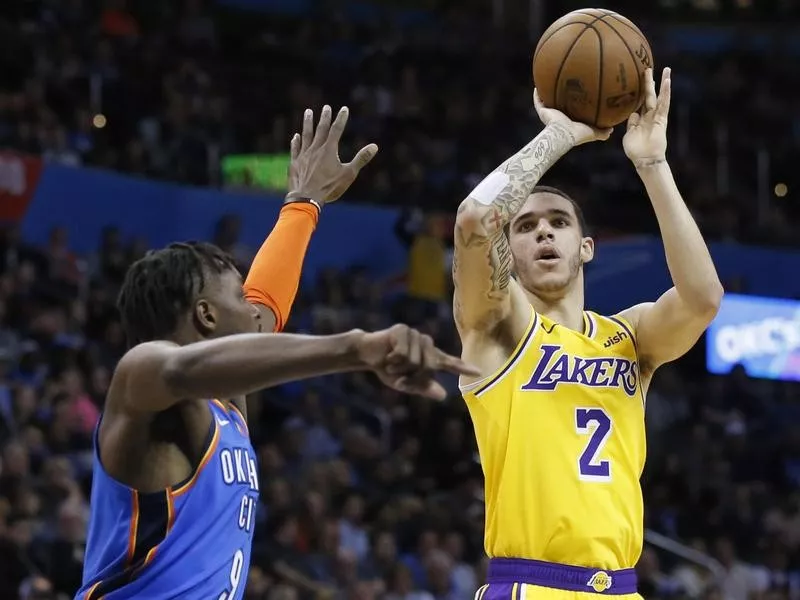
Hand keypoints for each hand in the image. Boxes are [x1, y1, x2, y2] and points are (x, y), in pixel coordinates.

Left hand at [287, 105, 378, 205]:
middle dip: (324, 117)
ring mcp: (303, 155)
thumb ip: (361, 159)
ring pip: (306, 135)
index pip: (336, 130)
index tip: (344, 109)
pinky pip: (295, 149)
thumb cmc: (329, 187)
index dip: (341, 119)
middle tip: (326, 107)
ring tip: (308, 112)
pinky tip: (296, 136)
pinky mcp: (295, 163)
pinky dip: (296, 142)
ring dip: (308, 123)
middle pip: (320, 129)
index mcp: (329, 150)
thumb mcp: (349, 174)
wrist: (306, 197)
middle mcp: (315, 149)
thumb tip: (374, 146)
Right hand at [356, 324, 479, 399]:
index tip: (478, 372)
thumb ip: (423, 387)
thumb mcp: (405, 383)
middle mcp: (426, 343)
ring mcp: (415, 334)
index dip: (463, 367)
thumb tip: (443, 395)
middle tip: (397, 375)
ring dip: (400, 368)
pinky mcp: (402, 330)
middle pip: (428, 366)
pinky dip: (394, 361)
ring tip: (391, 364)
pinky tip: (387, 357)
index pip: (449, 362)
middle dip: (412, 375)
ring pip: (415, 360)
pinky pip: (403, 353)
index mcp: (429, 356)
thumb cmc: (388, 368)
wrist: (366, 354)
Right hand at [533, 90, 612, 145]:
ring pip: (547, 101)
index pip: (571, 111)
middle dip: (560, 96)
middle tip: (564, 84)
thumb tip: (612, 130)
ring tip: (549, 80)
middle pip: (558, 104)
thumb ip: (602, 131)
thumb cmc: (579, 134)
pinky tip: (538, 84)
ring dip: (547, 93)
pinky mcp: (543, 111)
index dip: (573, 103)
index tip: (577, 93)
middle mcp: (558, 117)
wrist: (564, 134)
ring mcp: (549, 114)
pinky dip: (537, 94)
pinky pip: (538, 100)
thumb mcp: (594, 132)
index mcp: (569, 121)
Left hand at [623, 67, 670, 164]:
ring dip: (663, 83)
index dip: (638, 91)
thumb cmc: (635, 150)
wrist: (644, 159)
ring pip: (660, 96)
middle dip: (649, 82)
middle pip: (649, 95)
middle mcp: (649, 115)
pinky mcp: (662, 118)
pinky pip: (664, 103)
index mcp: (640, 118)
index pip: (639, 101)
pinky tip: (667, 82)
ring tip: (666, 70)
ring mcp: (657, 116)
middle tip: (648, 68)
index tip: (636, 80)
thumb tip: (632, 113)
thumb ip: (631, 123)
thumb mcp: (629, 134)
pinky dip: (666, 92)